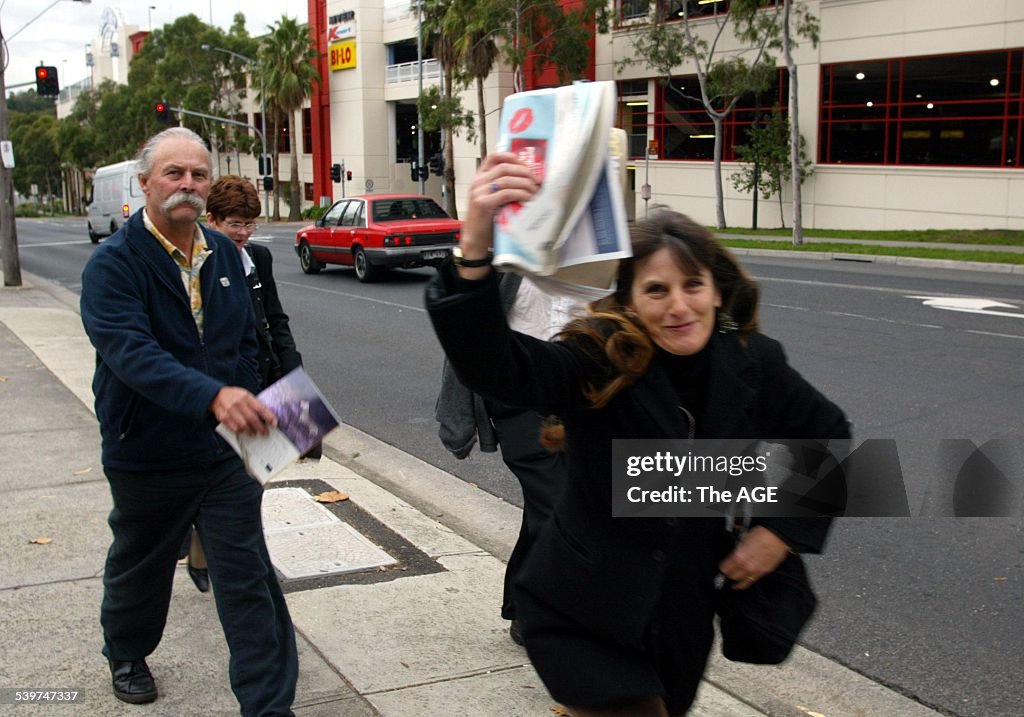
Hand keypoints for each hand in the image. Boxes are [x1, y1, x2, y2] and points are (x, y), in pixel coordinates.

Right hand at [210, 386, 276, 435]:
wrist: (216, 395)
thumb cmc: (234, 396)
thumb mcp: (246, 395)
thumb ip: (254, 404)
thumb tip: (267, 416)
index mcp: (246, 397)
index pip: (261, 408)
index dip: (269, 417)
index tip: (274, 423)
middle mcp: (238, 404)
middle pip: (252, 419)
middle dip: (261, 428)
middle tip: (265, 432)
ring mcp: (230, 411)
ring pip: (243, 425)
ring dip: (251, 431)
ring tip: (254, 433)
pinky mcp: (223, 417)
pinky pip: (234, 428)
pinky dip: (240, 431)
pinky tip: (243, 431)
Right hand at [458, 151, 540, 278]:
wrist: (475, 240)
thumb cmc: (487, 221)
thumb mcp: (494, 200)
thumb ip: (503, 189)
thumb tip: (528, 180)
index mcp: (479, 178)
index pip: (494, 157)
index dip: (512, 157)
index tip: (527, 165)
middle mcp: (477, 182)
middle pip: (504, 167)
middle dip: (523, 172)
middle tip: (536, 180)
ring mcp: (478, 192)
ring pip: (506, 179)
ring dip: (524, 184)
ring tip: (535, 191)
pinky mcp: (483, 204)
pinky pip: (506, 193)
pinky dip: (520, 194)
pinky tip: (528, 199)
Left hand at [718, 525, 790, 590]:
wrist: (777, 537)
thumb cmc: (761, 535)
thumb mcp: (743, 540)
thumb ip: (737, 551)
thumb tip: (733, 556)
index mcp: (738, 557)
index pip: (724, 568)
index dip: (722, 567)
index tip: (722, 567)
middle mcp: (746, 566)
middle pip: (732, 576)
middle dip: (728, 575)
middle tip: (727, 573)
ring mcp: (755, 571)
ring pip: (742, 582)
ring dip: (736, 583)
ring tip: (733, 585)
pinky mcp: (763, 573)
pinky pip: (752, 581)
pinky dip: (746, 583)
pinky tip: (744, 583)